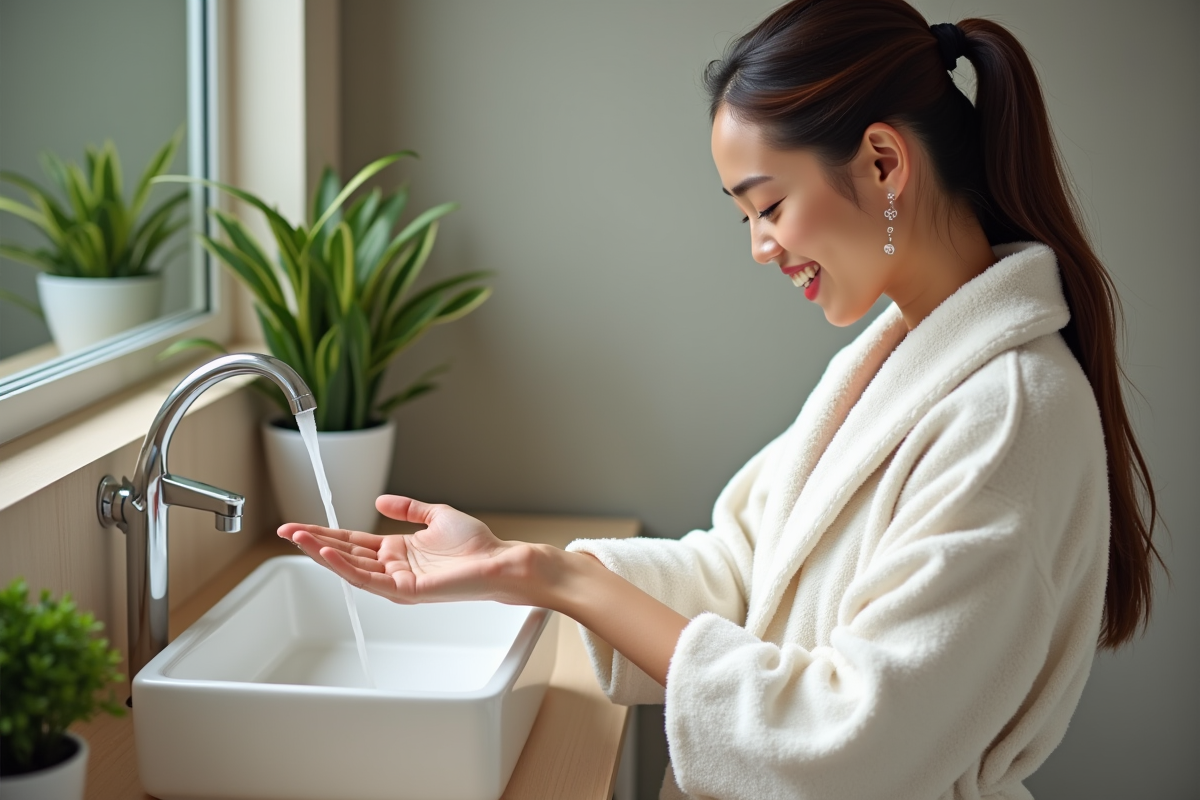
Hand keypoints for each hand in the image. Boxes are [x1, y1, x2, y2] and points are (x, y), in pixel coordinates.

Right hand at [277, 496, 543, 605]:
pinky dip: (347, 567)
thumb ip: (408, 508)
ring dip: (323, 553)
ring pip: (351, 568)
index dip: (325, 533)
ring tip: (298, 538)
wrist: (500, 561)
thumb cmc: (476, 544)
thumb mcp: (436, 515)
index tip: (300, 524)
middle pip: (345, 554)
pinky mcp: (406, 590)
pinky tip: (328, 553)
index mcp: (396, 551)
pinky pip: (369, 580)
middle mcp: (392, 567)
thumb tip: (380, 500)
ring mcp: (397, 581)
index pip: (352, 541)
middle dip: (314, 542)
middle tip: (285, 531)